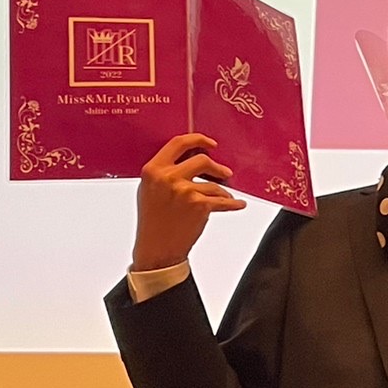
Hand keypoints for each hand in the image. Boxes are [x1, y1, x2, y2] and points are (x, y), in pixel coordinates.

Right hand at [131, 134, 245, 269]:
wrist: (156, 248)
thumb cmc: (152, 220)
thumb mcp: (150, 189)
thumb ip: (166, 171)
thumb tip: (190, 158)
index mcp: (153, 170)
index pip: (178, 143)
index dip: (198, 139)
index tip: (210, 143)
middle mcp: (168, 178)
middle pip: (202, 160)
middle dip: (217, 167)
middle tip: (225, 172)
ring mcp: (185, 191)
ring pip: (215, 184)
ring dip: (223, 191)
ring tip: (224, 197)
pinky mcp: (200, 205)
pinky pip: (223, 201)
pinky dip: (233, 203)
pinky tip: (238, 204)